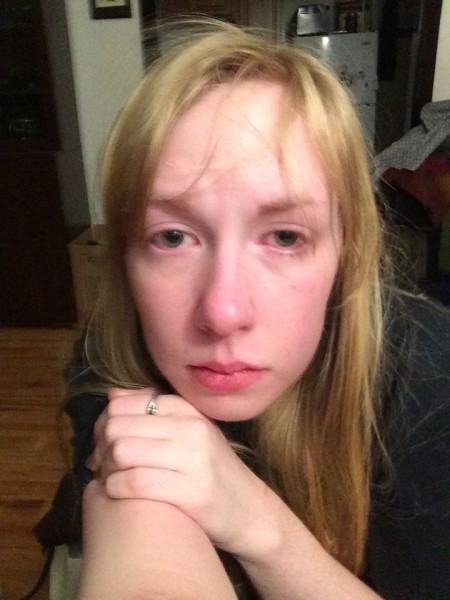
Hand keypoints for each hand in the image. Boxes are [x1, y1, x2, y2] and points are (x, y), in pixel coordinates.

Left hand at [87, 387, 272, 556]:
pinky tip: (118, 493)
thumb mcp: (189, 431)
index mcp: (187, 410)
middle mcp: (191, 429)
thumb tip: (113, 395)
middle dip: (101, 447)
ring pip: (123, 452)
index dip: (104, 422)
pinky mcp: (191, 492)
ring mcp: (193, 459)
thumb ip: (152, 410)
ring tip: (108, 478)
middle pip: (119, 426)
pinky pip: (135, 483)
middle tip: (100, 463)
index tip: (103, 442)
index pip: (126, 403)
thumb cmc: (211, 470)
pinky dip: (115, 488)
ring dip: (106, 469)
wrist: (249, 510)